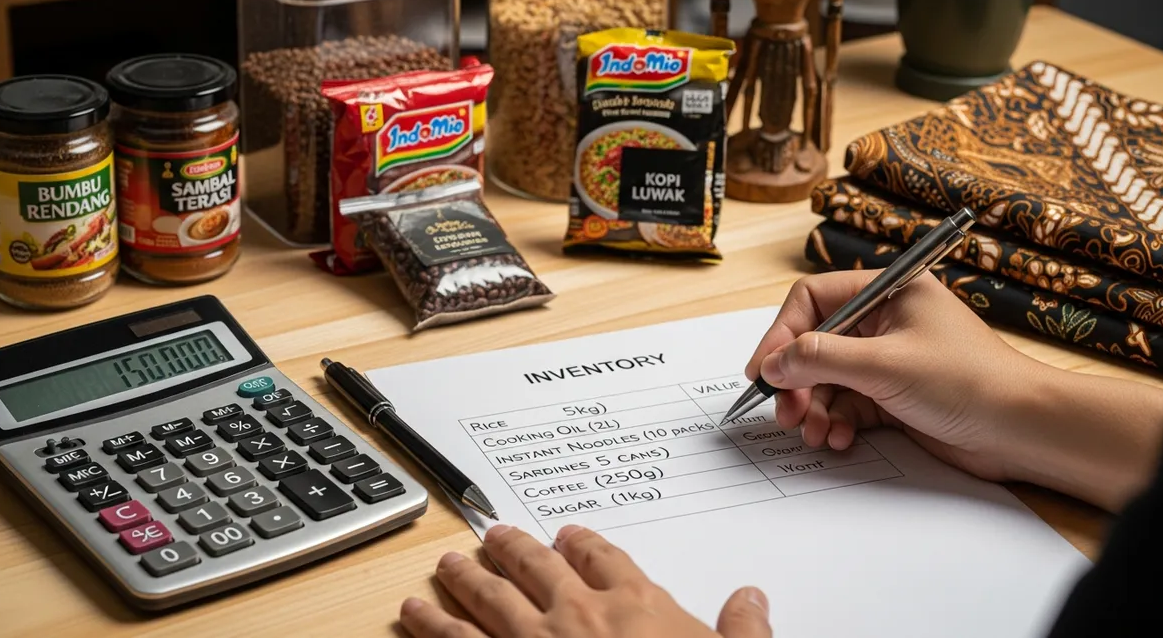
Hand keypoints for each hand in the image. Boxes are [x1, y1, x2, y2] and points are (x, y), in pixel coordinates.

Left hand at [400, 524, 770, 637]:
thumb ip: (743, 631)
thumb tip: (751, 599)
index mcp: (636, 607)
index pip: (606, 559)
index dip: (585, 543)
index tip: (570, 535)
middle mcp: (579, 615)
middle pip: (538, 568)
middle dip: (513, 548)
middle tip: (493, 534)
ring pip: (489, 597)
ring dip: (465, 577)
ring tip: (447, 563)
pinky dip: (430, 625)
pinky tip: (410, 613)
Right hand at [745, 269, 1045, 481]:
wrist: (1021, 430)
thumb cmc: (968, 381)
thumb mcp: (884, 365)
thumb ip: (820, 359)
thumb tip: (773, 364)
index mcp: (886, 292)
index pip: (812, 300)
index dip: (782, 334)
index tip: (764, 371)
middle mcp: (883, 321)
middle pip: (814, 344)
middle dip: (797, 381)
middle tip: (785, 413)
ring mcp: (887, 360)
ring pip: (827, 380)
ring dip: (814, 409)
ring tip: (815, 433)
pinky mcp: (892, 396)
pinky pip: (846, 405)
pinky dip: (836, 423)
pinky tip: (840, 439)